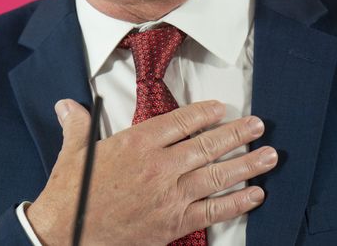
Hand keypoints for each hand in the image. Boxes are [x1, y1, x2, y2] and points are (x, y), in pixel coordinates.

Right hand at [25, 99, 276, 244]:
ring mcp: (169, 196)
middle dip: (236, 134)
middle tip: (257, 126)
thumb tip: (67, 106)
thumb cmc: (71, 192)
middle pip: (206, 146)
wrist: (67, 231)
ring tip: (269, 156)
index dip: (203, 114)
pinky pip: (213, 211)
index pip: (179, 122)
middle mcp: (158, 167)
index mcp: (136, 144)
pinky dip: (237, 203)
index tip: (220, 108)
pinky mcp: (174, 223)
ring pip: (216, 176)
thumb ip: (76, 125)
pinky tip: (254, 195)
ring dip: (246, 165)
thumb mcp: (73, 151)